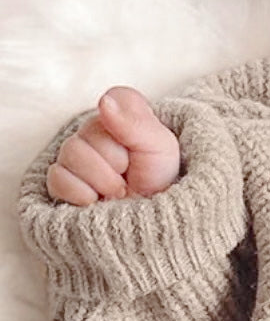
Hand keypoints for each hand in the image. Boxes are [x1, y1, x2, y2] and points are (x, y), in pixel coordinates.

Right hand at [46, 86, 180, 204]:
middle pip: (90, 132)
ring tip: (118, 192)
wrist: (154, 220)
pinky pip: (57, 178)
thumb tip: (104, 102)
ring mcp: (75, 157)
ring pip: (71, 153)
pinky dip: (82, 193)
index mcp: (121, 116)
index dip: (130, 127)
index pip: (116, 99)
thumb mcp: (161, 149)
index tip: (141, 147)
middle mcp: (94, 131)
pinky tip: (98, 200)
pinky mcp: (63, 181)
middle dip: (117, 161)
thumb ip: (136, 123)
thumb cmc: (159, 180)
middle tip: (129, 175)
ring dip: (102, 179)